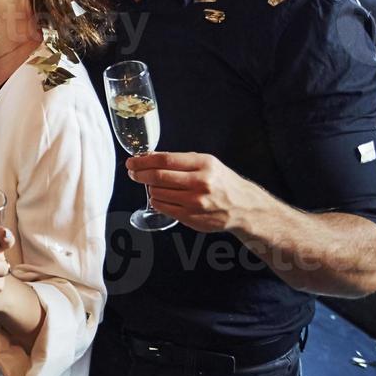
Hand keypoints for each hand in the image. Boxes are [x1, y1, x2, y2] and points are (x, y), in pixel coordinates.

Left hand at [125, 152, 269, 234]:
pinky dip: (157, 200)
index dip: (143, 161)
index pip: (165, 160)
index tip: (132, 161)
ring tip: (156, 185)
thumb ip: (180, 160)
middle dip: (139, 174)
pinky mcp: (191, 218)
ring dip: (150, 188)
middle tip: (133, 172)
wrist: (243, 207)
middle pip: (158, 177)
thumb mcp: (206, 163)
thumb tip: (149, 158)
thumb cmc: (222, 182)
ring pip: (157, 193)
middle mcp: (201, 183)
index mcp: (204, 165)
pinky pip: (162, 207)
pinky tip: (163, 197)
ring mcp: (195, 202)